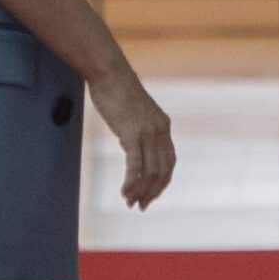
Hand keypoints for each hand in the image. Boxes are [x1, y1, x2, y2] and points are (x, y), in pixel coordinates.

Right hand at [88, 65, 174, 210]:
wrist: (109, 73)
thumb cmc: (117, 90)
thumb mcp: (135, 112)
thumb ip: (139, 128)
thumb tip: (132, 143)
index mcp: (163, 126)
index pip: (169, 162)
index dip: (162, 182)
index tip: (151, 195)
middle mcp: (160, 130)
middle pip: (162, 170)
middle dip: (153, 191)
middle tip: (141, 206)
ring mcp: (147, 132)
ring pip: (150, 171)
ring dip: (141, 191)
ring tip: (130, 202)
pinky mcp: (132, 133)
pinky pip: (135, 166)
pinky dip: (131, 182)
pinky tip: (125, 192)